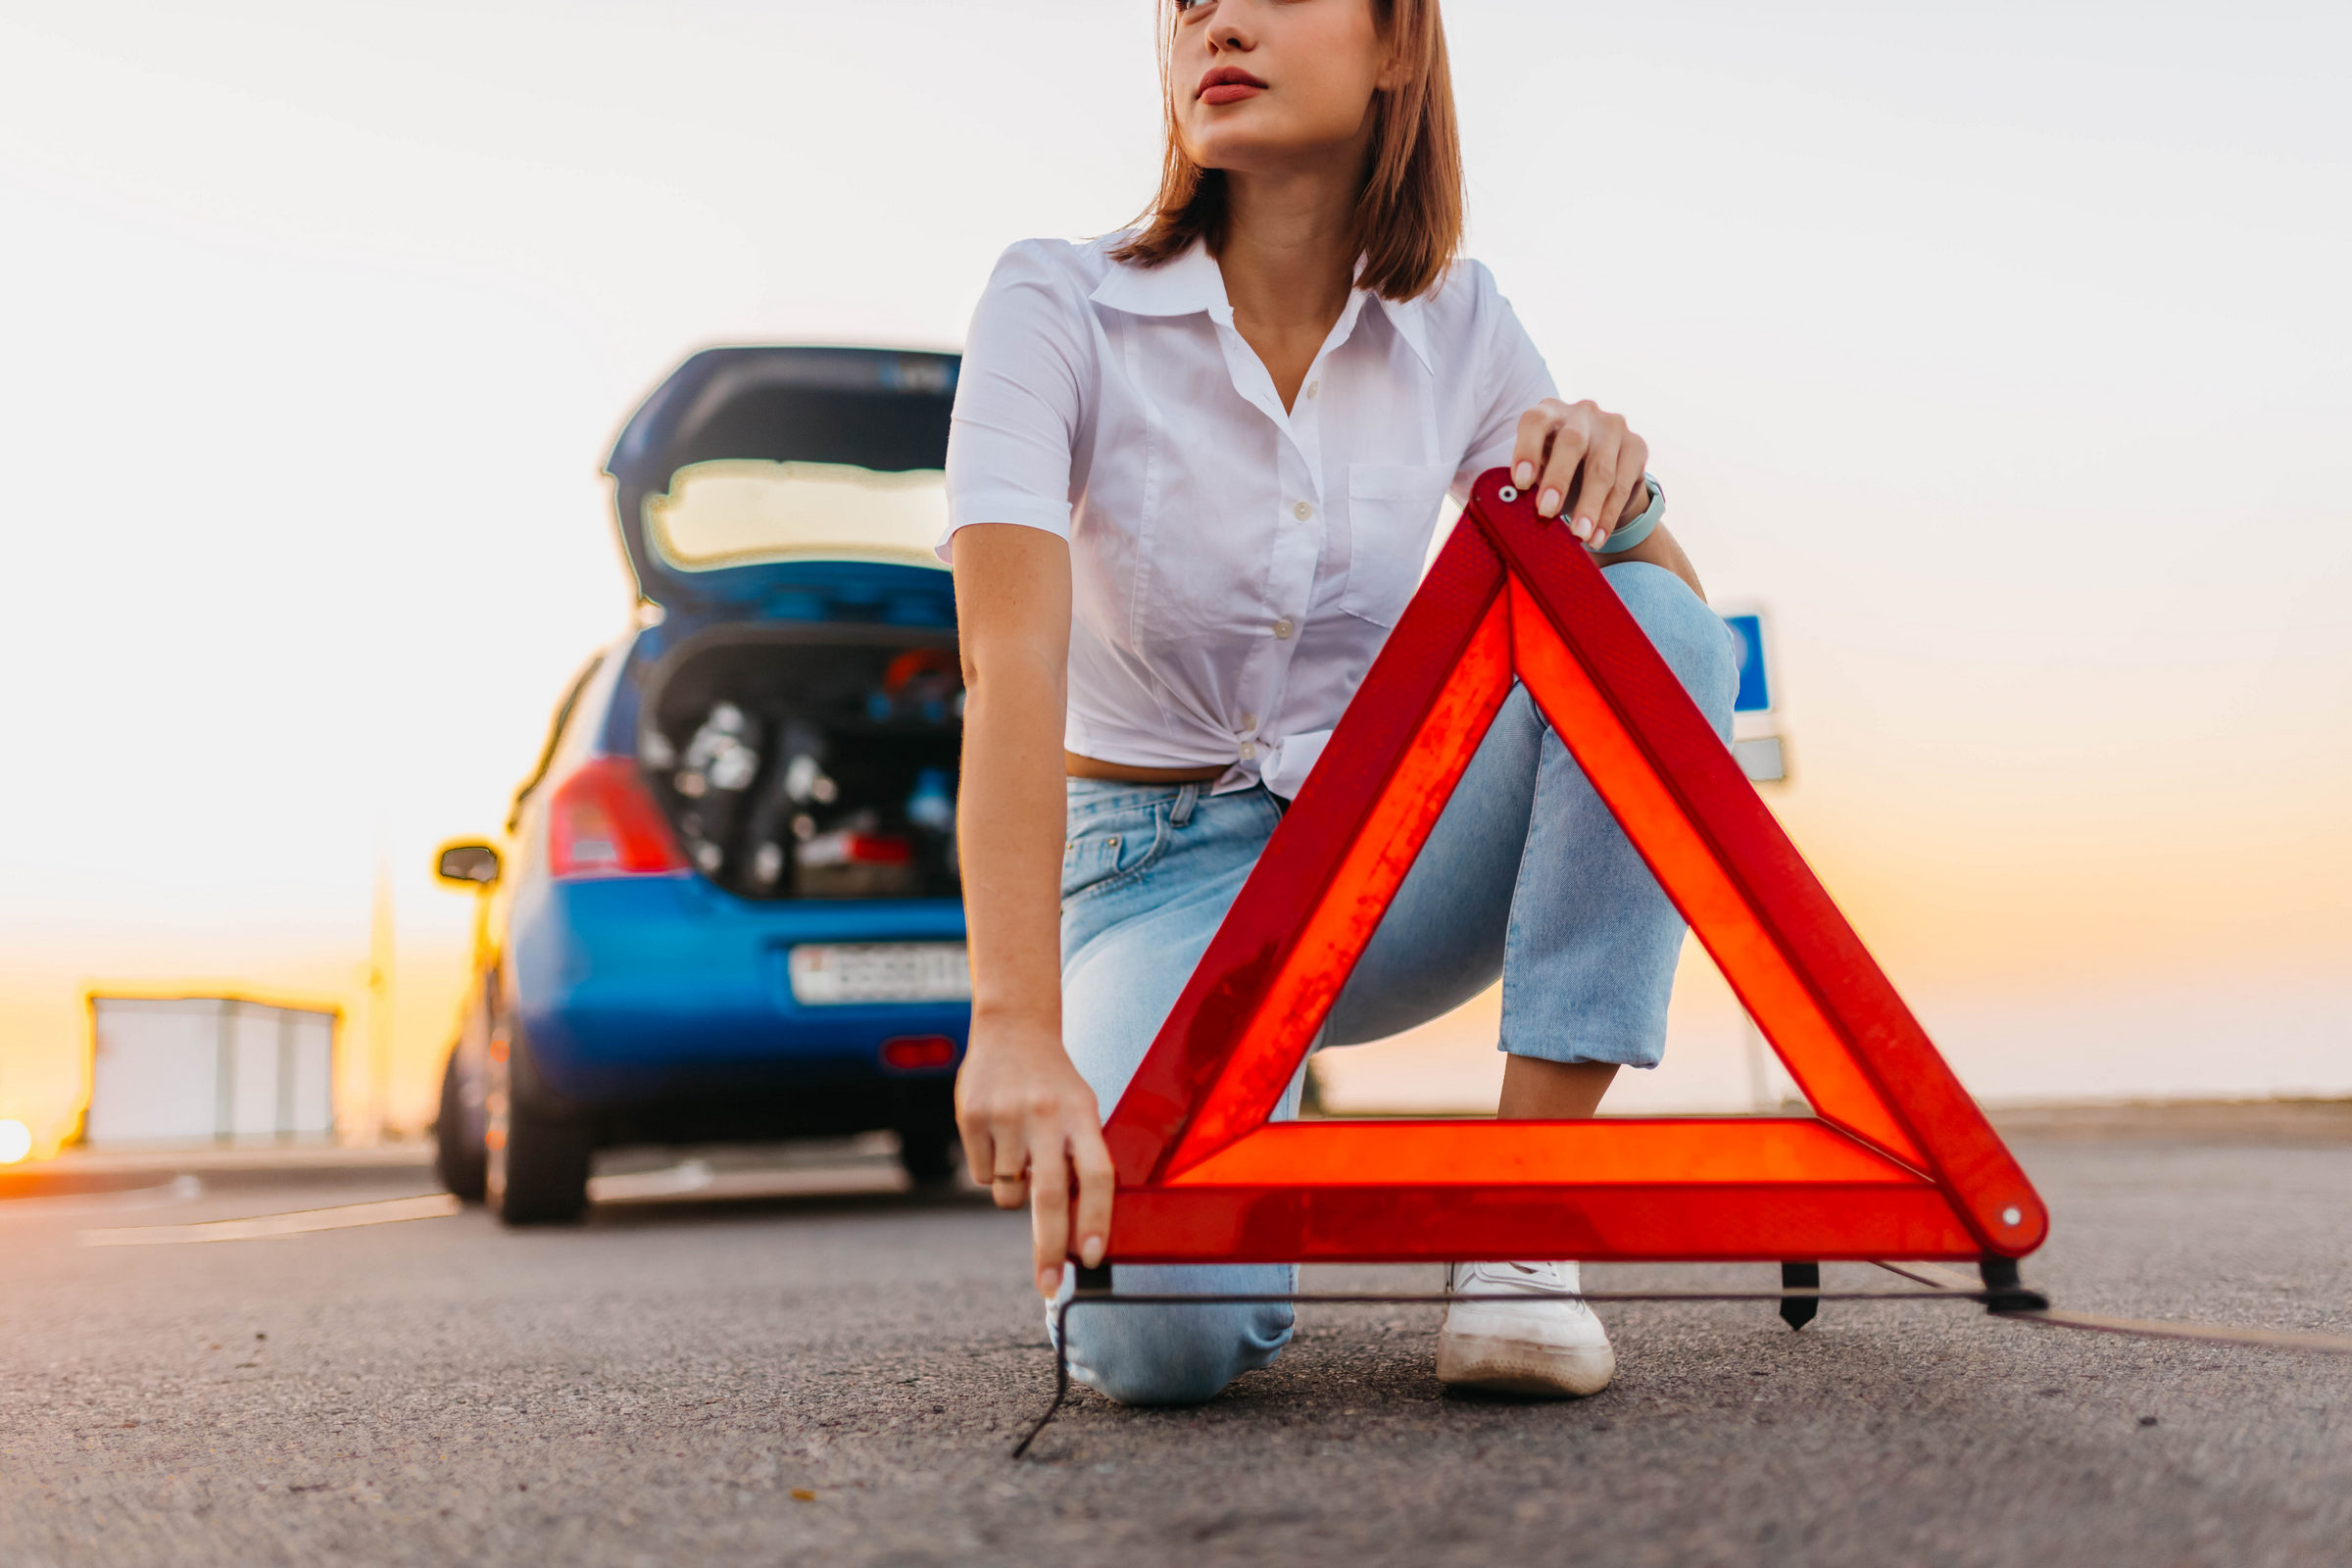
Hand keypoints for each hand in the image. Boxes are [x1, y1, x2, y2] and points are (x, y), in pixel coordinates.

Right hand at [954, 1012, 1115, 1297]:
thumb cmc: (1055, 1083)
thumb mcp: (1081, 1109)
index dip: (1097, 1219)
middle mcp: (1045, 1116)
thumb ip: (1081, 1159)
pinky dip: (992, 1171)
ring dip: (1016, 1191)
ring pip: (1009, 1193)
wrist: (1013, 1028)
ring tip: (1022, 1151)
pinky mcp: (971, 1117)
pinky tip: (999, 1137)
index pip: (1097, 1175)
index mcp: (1081, 1114)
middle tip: (1049, 1286)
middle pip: (1049, 1197)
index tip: (1094, 1257)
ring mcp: (1005, 1116)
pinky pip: (983, 1176)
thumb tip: (1078, 1232)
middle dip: (1049, 1249)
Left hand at [1509, 398, 1651, 549]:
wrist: (1605, 465)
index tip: (1520, 483)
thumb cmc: (1558, 467)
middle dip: (1558, 479)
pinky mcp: (1636, 446)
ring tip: (1579, 535)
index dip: (1526, 450)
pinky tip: (1597, 537)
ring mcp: (1613, 427)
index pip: (1535, 422)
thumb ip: (1529, 481)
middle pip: (1572, 442)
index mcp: (1549, 412)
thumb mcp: (1540, 468)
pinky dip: (1608, 515)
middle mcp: (1582, 413)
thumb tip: (1514, 509)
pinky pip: (1623, 484)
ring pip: (1602, 468)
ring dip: (1589, 506)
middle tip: (1546, 512)